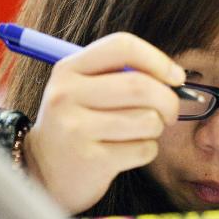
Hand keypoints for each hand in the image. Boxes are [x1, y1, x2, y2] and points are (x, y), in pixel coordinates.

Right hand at [22, 32, 184, 212]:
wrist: (43, 172)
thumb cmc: (80, 123)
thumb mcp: (86, 89)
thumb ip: (124, 75)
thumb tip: (176, 77)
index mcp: (69, 69)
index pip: (122, 46)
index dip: (158, 59)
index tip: (176, 77)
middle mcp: (66, 95)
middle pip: (140, 85)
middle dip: (168, 100)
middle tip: (170, 112)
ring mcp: (75, 128)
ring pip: (147, 120)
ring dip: (156, 128)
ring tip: (140, 133)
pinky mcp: (89, 160)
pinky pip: (143, 149)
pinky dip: (146, 151)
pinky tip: (127, 153)